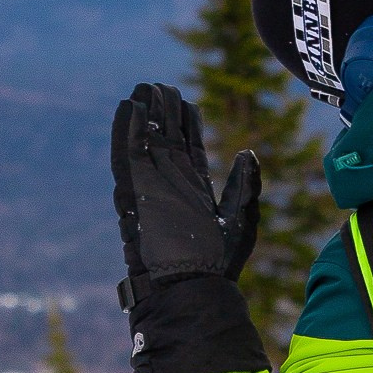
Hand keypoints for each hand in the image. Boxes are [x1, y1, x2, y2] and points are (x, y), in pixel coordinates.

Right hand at [110, 83, 261, 289]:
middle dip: (163, 113)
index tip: (186, 101)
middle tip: (159, 85)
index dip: (187, 124)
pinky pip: (128, 156)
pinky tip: (127, 107)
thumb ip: (245, 185)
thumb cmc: (220, 263)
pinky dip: (126, 131)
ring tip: (142, 88)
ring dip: (144, 115)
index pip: (190, 148)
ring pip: (145, 142)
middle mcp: (172, 185)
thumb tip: (246, 152)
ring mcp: (152, 187)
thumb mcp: (241, 218)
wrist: (192, 287)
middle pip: (165, 140)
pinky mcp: (136, 192)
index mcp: (196, 190)